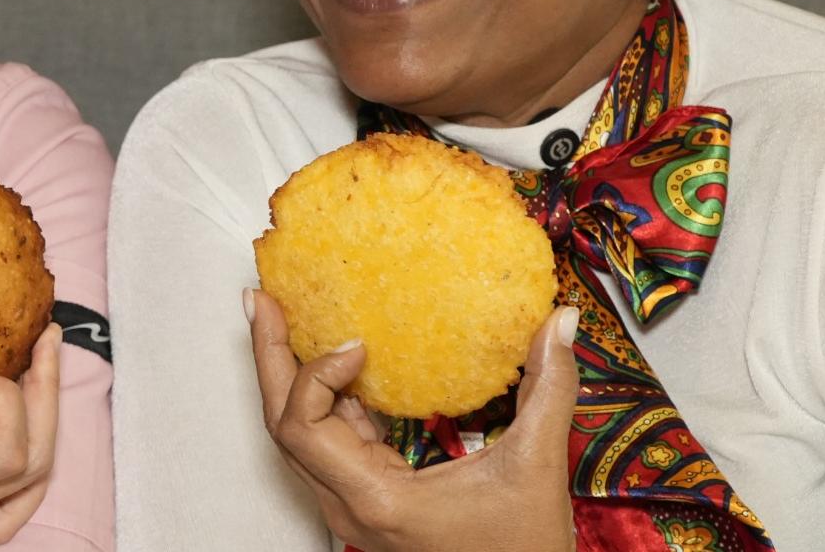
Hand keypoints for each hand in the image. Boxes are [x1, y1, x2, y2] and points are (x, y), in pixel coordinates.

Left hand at [247, 289, 579, 551]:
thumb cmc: (521, 551)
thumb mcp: (537, 468)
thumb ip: (549, 389)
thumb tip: (560, 320)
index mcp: (376, 499)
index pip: (302, 428)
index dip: (315, 375)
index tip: (356, 343)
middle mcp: (350, 504)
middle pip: (283, 425)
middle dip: (271, 356)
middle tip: (264, 299)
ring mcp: (353, 504)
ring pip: (298, 434)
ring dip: (290, 375)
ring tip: (285, 317)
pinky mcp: (368, 497)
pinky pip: (329, 441)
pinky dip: (326, 397)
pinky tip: (339, 361)